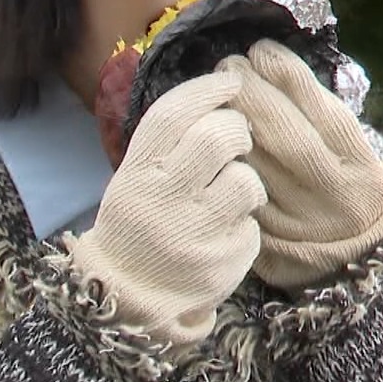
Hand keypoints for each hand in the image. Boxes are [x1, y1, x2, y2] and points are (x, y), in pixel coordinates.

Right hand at [69, 70, 266, 349]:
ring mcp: (193, 234)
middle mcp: (161, 200)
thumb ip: (166, 144)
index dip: (206, 89)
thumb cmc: (137, 226)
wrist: (130, 301)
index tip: (231, 80)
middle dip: (236, 130)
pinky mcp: (223, 262)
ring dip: (247, 178)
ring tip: (232, 189)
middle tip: (236, 138)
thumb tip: (214, 95)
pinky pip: (252, 224)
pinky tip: (226, 229)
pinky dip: (245, 221)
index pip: (172, 115)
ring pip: (245, 180)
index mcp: (136, 174)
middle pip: (216, 138)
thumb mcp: (133, 181)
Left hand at [217, 40, 382, 291]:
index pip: (325, 113)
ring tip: (215, 91)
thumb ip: (316, 109)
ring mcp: (300, 217)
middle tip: (229, 65)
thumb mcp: (346, 145)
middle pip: (289, 138)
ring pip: (259, 164)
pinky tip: (207, 130)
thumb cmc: (341, 178)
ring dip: (230, 121)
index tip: (262, 49)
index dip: (290, 77)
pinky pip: (240, 189)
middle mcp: (333, 192)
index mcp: (359, 165)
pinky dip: (222, 156)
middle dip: (254, 94)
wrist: (349, 251)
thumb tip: (268, 58)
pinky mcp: (268, 233)